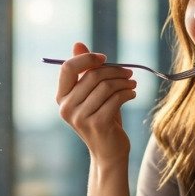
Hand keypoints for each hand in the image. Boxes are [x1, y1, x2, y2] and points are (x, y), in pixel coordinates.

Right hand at [55, 42, 137, 162]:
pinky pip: (115, 99)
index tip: (105, 58)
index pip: (68, 68)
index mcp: (61, 97)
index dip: (87, 59)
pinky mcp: (96, 124)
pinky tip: (132, 94)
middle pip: (91, 76)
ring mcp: (80, 117)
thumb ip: (85, 70)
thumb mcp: (93, 93)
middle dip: (114, 71)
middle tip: (129, 72)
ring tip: (133, 84)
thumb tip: (78, 44)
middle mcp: (66, 107)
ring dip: (124, 82)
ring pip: (106, 87)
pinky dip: (127, 93)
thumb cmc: (102, 118)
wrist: (109, 151)